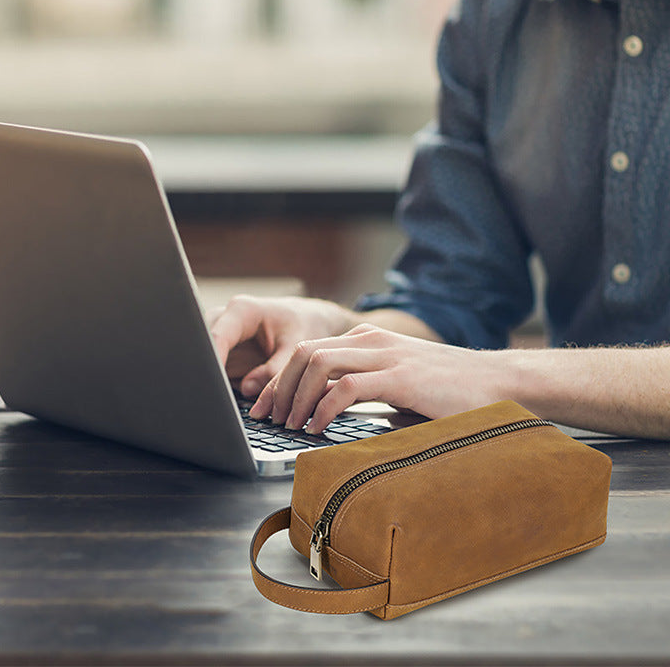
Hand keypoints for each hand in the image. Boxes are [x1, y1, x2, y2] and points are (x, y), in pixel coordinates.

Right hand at [207, 295, 358, 398]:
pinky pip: (213, 371)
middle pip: (204, 349)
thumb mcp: (297, 347)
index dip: (213, 362)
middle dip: (210, 374)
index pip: (217, 337)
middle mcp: (224, 319)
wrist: (305, 321)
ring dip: (216, 381)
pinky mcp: (220, 353)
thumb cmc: (303, 326)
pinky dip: (221, 385)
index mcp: (242, 311)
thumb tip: (248, 388)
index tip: (216, 385)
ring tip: (228, 398)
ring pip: (205, 362)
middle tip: (222, 398)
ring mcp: (219, 336)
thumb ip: (275, 369)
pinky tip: (231, 395)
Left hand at [252, 324, 507, 431]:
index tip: (267, 405)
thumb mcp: (398, 384)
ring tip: (288, 424)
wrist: (499, 382)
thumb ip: (365, 390)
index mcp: (368, 340)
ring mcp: (385, 355)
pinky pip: (346, 387)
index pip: (308, 350)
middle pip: (304, 353)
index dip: (281, 378)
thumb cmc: (450, 390)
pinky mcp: (400, 377)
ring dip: (295, 396)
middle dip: (279, 386)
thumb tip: (329, 416)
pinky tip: (317, 428)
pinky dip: (323, 408)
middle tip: (267, 417)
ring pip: (317, 363)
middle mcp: (371, 340)